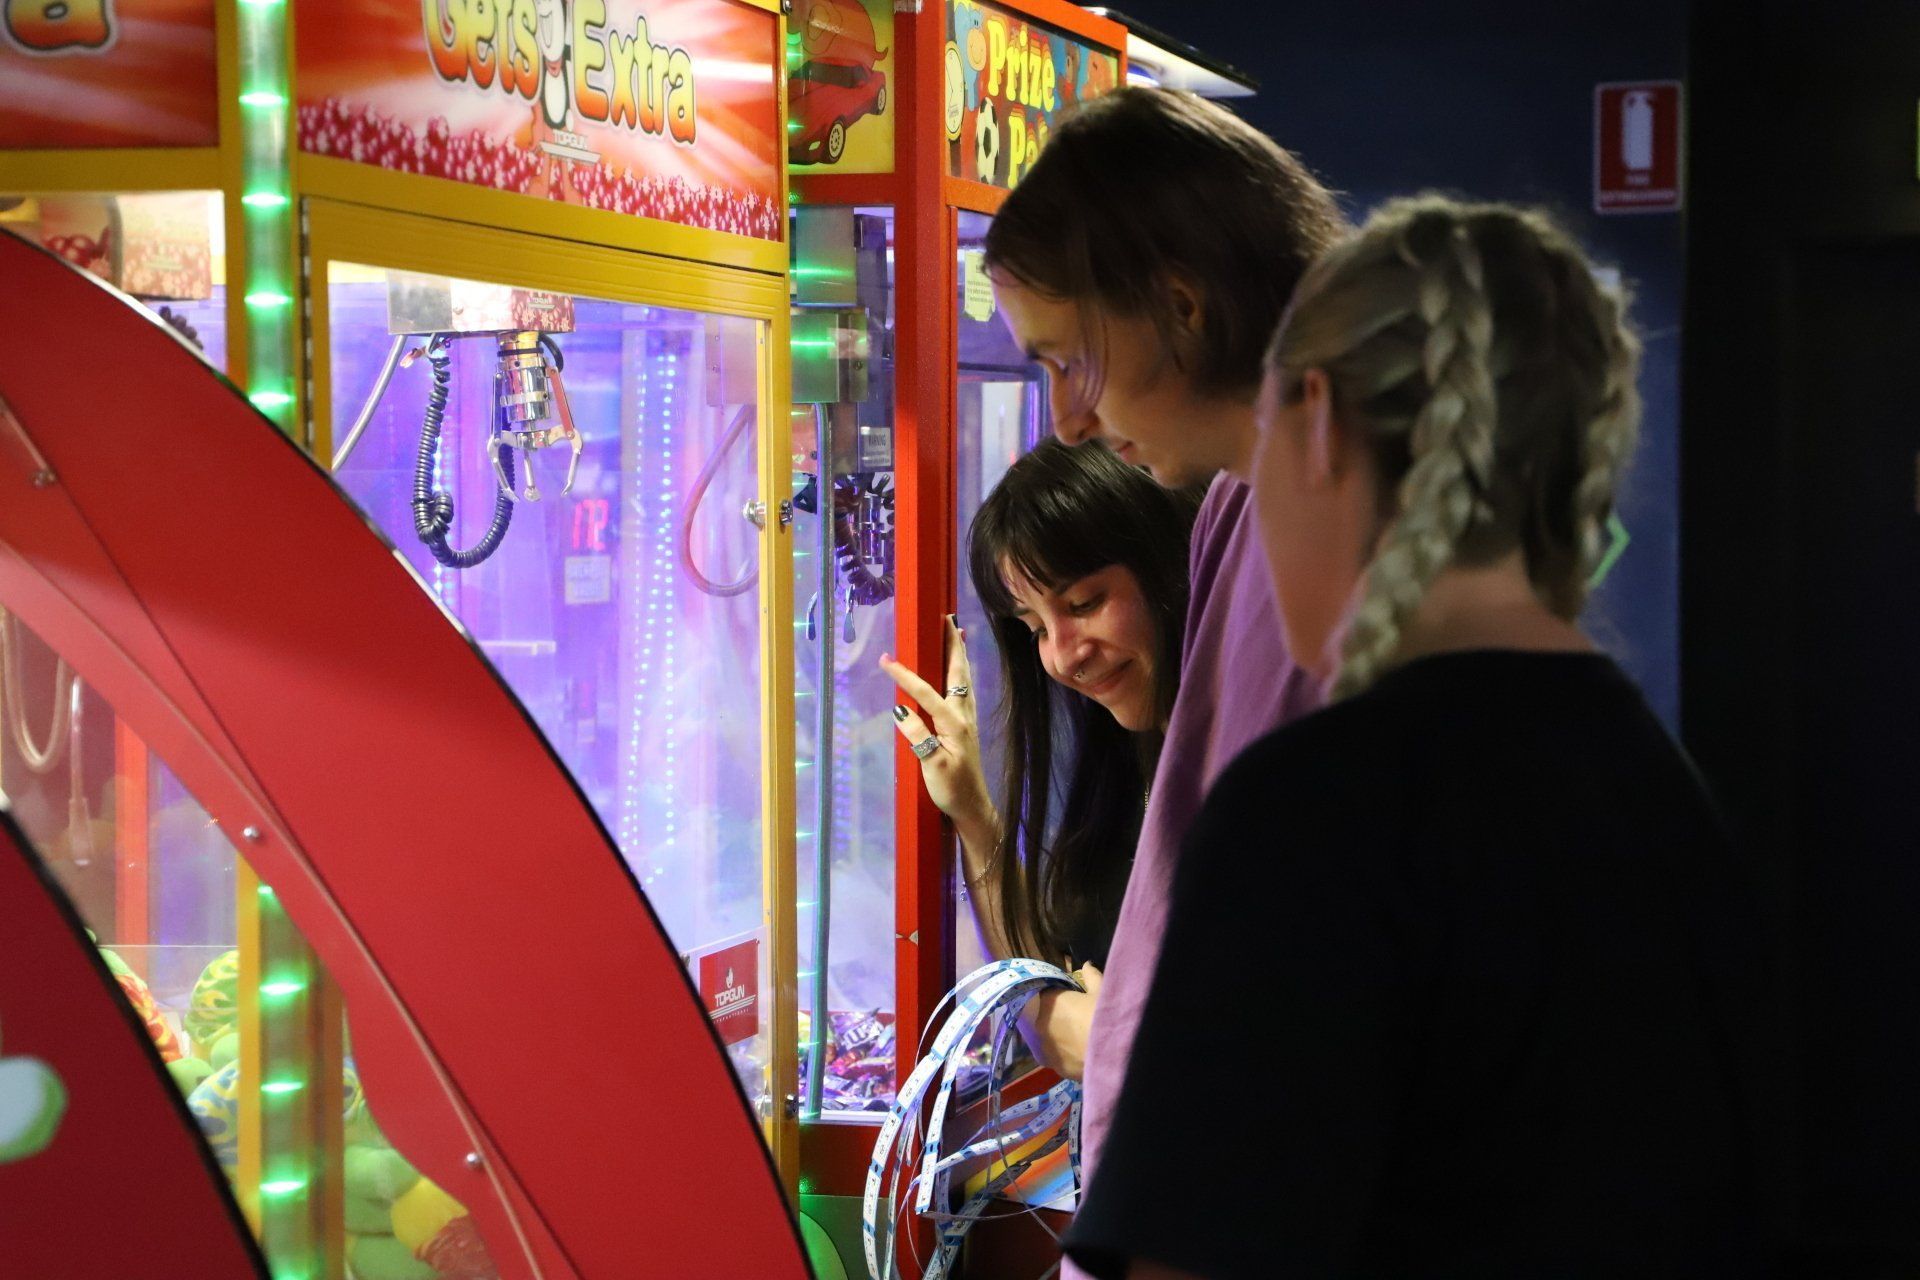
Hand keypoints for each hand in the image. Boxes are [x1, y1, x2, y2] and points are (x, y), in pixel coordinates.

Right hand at [881, 616, 994, 834]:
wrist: (972, 807)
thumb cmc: (951, 789)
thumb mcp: (932, 766)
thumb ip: (918, 736)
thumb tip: (900, 709)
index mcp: (954, 723)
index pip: (926, 692)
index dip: (905, 675)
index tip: (886, 659)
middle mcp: (963, 715)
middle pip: (957, 672)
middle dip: (951, 644)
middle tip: (947, 618)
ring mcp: (967, 719)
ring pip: (963, 678)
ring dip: (958, 653)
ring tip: (956, 632)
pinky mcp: (965, 725)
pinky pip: (963, 689)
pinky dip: (960, 670)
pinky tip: (958, 667)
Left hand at [1025, 964, 1101, 1080]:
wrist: (1116, 1055)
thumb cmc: (1107, 1016)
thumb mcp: (1103, 991)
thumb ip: (1091, 976)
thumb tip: (1086, 964)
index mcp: (1050, 1001)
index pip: (1048, 994)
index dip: (1062, 996)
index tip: (1075, 999)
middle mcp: (1041, 1024)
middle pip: (1048, 1018)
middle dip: (1060, 1018)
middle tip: (1082, 1020)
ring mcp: (1046, 1049)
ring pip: (1052, 1040)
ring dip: (1062, 1038)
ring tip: (1083, 1041)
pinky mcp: (1056, 1069)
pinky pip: (1060, 1058)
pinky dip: (1069, 1056)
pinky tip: (1084, 1056)